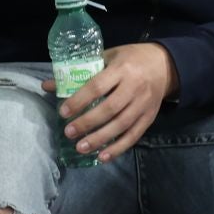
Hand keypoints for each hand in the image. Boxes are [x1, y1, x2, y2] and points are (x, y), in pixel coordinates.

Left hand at [41, 43, 178, 163]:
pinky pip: (133, 135)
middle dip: (87, 123)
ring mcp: (143, 104)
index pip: (98, 86)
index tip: (63, 112)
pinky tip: (103, 157)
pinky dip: (118, 148)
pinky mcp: (149, 117)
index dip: (80, 100)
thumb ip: (80, 71)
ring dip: (100, 139)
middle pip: (109, 109)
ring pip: (121, 125)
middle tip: (69, 132)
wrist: (165, 65)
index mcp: (122, 68)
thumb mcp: (107, 56)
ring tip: (80, 148)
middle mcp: (134, 87)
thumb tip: (48, 85)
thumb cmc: (131, 58)